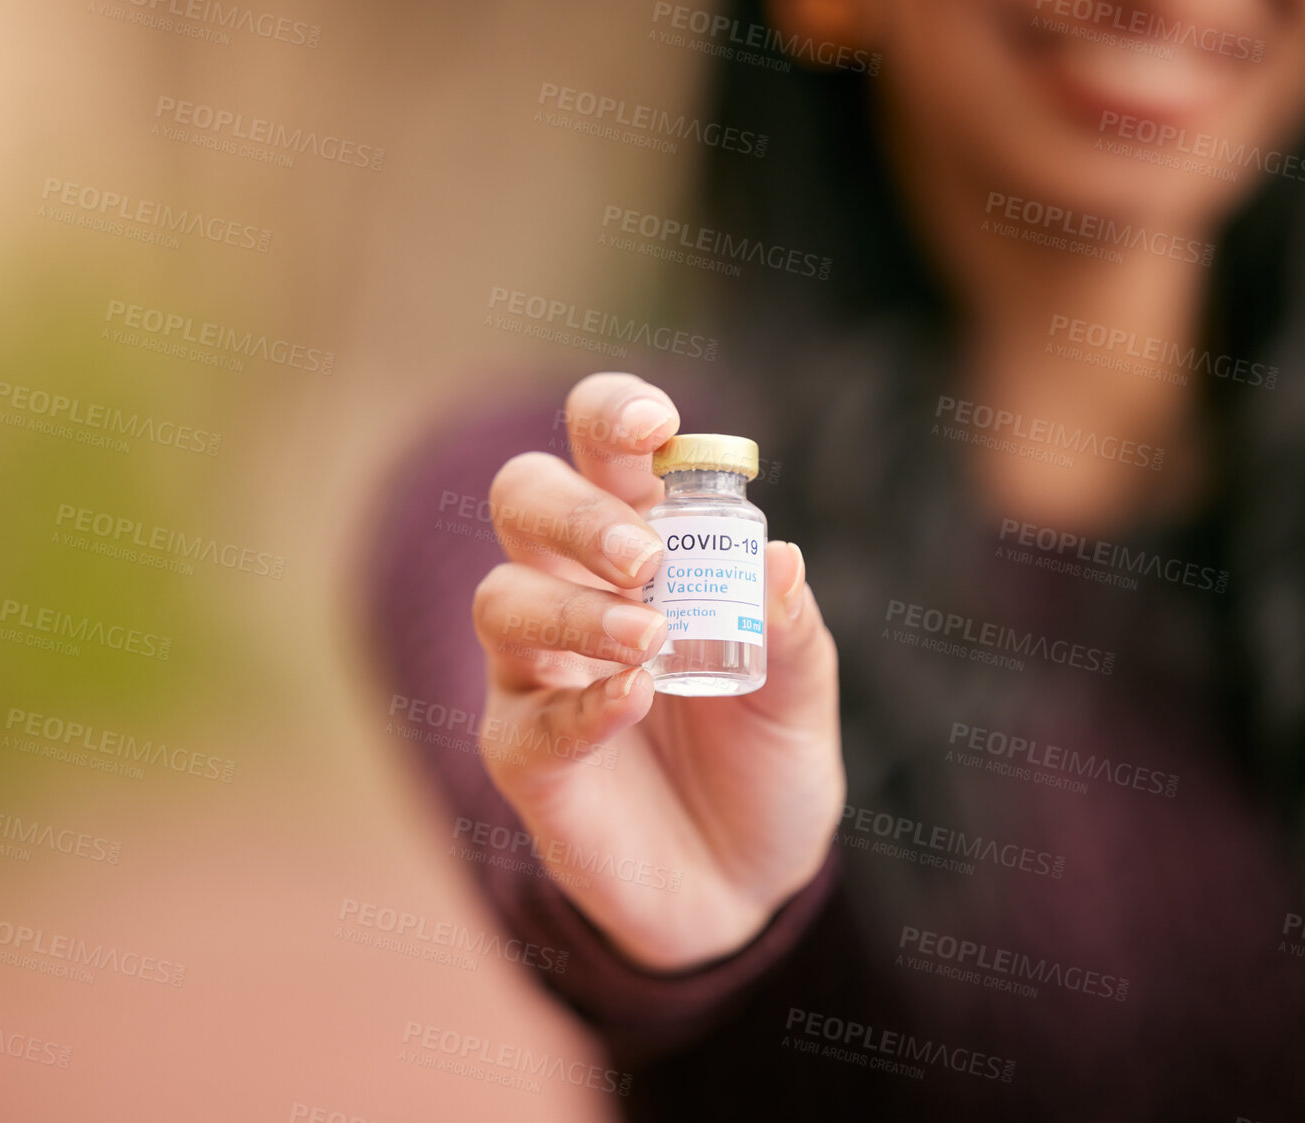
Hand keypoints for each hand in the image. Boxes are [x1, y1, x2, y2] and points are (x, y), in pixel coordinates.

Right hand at [471, 372, 843, 970]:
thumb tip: (780, 556)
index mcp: (640, 545)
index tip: (657, 426)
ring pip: (501, 601)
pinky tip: (633, 701)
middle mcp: (571, 590)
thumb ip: (791, 629)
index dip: (611, 416)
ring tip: (649, 639)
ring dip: (573, 609)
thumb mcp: (802, 694)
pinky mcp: (524, 756)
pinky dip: (581, 704)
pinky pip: (528, 720)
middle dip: (577, 513)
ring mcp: (536, 673)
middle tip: (644, 557)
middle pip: (523, 501)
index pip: (598, 449)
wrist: (747, 887)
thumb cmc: (766, 762)